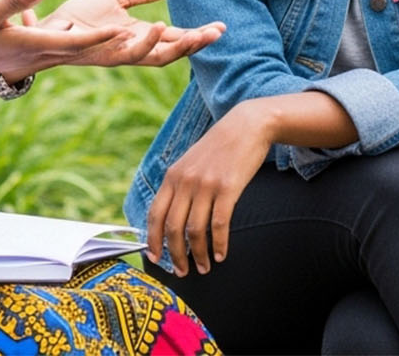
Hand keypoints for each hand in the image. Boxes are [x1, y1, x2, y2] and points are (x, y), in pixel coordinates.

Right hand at [0, 0, 127, 79]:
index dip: (101, 35)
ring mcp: (38, 56)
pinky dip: (88, 41)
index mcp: (33, 45)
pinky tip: (99, 32)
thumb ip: (14, 0)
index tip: (126, 28)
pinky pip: (67, 48)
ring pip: (80, 50)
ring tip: (135, 33)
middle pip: (86, 50)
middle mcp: (41, 54)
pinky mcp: (33, 52)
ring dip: (106, 43)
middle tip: (139, 39)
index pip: (75, 42)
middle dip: (115, 45)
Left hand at [38, 0, 224, 68]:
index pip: (174, 40)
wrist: (43, 30)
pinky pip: (124, 52)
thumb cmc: (78, 18)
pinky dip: (141, 42)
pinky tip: (156, 26)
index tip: (220, 27)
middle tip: (216, 33)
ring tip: (189, 33)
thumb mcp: (116, 0)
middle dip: (193, 45)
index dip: (197, 36)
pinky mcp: (99, 51)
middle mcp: (130, 50)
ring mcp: (116, 53)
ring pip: (151, 57)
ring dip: (171, 46)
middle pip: (170, 53)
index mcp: (137, 38)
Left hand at [146, 104, 271, 275]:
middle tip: (182, 272)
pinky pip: (219, 224)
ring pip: (195, 231)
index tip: (155, 259)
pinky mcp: (227, 188)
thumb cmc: (219, 147)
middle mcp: (185, 181)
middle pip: (172, 228)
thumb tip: (171, 216)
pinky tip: (221, 254)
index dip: (152, 240)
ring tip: (204, 267)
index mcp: (172, 176)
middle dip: (175, 255)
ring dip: (198, 255)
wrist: (246, 126)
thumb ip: (179, 185)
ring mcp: (205, 184)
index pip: (155, 215)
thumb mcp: (191, 161)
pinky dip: (219, 244)